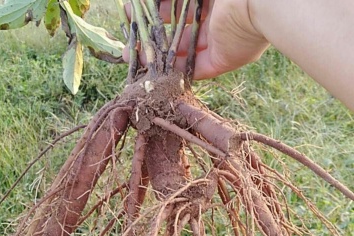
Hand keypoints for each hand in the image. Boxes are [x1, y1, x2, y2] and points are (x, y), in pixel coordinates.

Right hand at [123, 0, 269, 78]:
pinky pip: (199, 68)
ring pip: (187, 52)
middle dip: (157, 39)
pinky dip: (180, 71)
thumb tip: (153, 4)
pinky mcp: (223, 60)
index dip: (158, 14)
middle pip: (181, 33)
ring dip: (164, 58)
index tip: (138, 18)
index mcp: (211, 2)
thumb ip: (174, 0)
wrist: (254, 0)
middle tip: (135, 44)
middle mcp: (215, 21)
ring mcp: (220, 42)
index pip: (180, 10)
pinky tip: (159, 73)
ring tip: (140, 61)